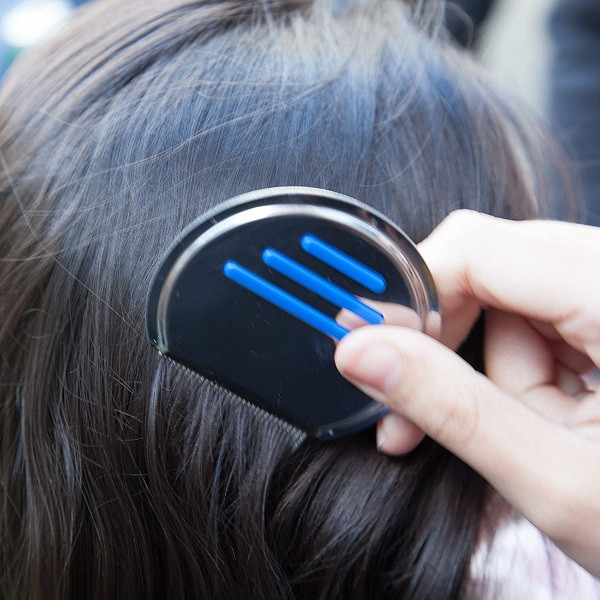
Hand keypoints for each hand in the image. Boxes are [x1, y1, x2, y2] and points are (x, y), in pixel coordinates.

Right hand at [334, 210, 599, 576]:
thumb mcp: (553, 480)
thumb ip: (453, 409)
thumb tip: (361, 352)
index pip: (481, 249)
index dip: (410, 291)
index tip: (364, 338)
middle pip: (487, 261)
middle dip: (441, 335)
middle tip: (409, 399)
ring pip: (500, 291)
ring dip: (474, 358)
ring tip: (497, 430)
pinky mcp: (598, 309)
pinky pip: (525, 311)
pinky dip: (503, 359)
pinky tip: (513, 410)